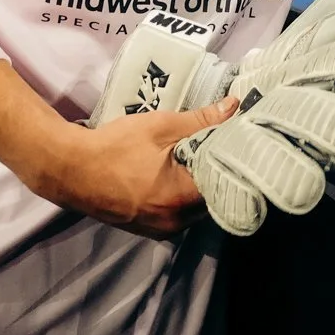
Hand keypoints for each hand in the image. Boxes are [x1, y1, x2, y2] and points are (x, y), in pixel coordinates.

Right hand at [92, 0, 334, 236]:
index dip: (249, 177)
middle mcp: (175, 222)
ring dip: (208, 187)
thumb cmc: (113, 146)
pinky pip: (178, 212)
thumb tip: (237, 105)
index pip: (230, 193)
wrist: (66, 169)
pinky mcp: (145, 226)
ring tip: (220, 158)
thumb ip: (200, 120)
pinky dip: (188, 194)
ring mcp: (158, 228)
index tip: (268, 161)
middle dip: (230, 180)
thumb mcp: (159, 126)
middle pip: (217, 203)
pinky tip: (189, 171)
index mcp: (181, 199)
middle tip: (248, 153)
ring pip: (198, 209)